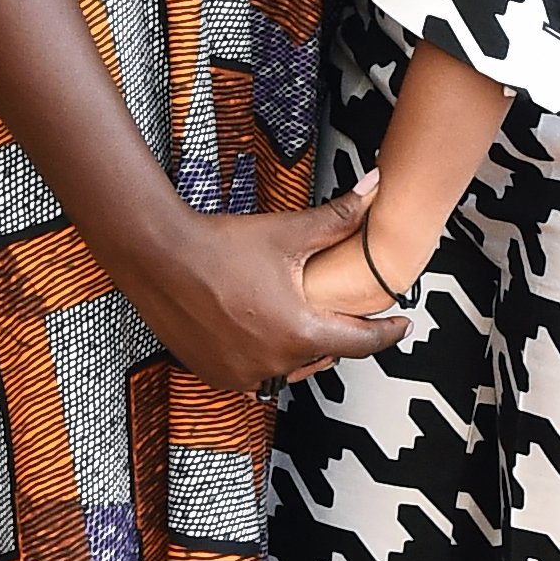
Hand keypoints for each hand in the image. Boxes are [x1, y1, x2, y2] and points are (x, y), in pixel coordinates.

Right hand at [138, 172, 407, 392]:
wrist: (159, 257)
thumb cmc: (221, 245)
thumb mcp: (288, 232)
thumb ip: (339, 217)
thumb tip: (376, 186)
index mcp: (301, 333)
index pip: (360, 343)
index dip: (386, 333)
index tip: (401, 325)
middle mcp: (274, 364)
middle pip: (325, 356)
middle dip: (337, 337)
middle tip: (347, 316)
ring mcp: (242, 374)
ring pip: (289, 369)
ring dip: (300, 349)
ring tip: (305, 324)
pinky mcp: (216, 374)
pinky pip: (254, 374)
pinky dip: (265, 358)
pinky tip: (264, 334)